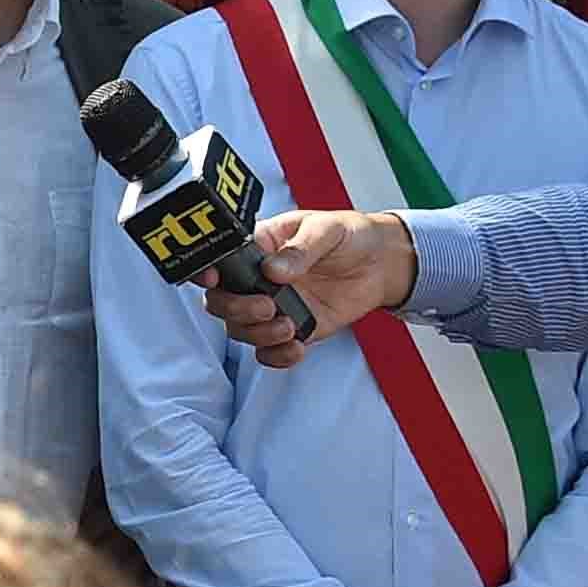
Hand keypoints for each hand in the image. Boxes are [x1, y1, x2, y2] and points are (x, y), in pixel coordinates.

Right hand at [208, 209, 415, 366]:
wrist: (381, 263)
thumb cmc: (350, 235)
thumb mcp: (327, 229)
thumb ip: (300, 249)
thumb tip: (273, 269)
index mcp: (258, 246)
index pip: (218, 260)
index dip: (206, 271)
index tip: (213, 280)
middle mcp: (257, 279)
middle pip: (222, 302)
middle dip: (237, 310)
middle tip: (268, 306)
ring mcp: (273, 306)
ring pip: (241, 330)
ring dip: (259, 334)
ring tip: (290, 325)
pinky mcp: (293, 328)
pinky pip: (270, 351)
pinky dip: (277, 356)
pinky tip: (296, 346)